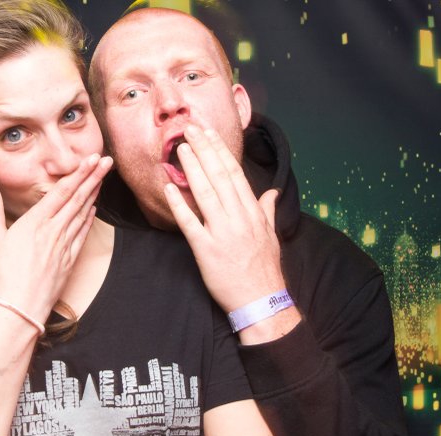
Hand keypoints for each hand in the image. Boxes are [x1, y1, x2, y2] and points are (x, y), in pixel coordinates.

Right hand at [0, 154, 111, 323]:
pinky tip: (93, 210)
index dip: (78, 173)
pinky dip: (89, 220)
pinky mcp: (69, 260)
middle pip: (77, 199)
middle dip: (93, 178)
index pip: (61, 191)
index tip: (92, 159)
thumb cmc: (2, 275)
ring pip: (82, 214)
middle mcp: (53, 231)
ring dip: (94, 195)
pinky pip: (82, 235)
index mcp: (35, 222)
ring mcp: (64, 246)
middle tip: (107, 162)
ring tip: (103, 179)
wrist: (19, 307)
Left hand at [164, 125, 283, 312]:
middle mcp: (238, 217)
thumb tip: (272, 192)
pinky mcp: (206, 249)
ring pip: (205, 193)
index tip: (209, 133)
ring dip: (191, 168)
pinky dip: (179, 204)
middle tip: (189, 130)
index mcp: (252, 212)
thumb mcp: (272, 236)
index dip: (220, 151)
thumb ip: (267, 211)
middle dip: (203, 150)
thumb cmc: (265, 269)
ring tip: (179, 149)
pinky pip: (190, 223)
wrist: (261, 301)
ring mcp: (222, 232)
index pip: (234, 173)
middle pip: (219, 176)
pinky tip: (168, 187)